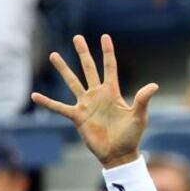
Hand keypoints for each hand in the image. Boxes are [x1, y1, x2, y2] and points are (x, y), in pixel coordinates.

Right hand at [31, 35, 158, 167]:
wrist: (118, 154)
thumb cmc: (131, 136)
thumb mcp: (139, 116)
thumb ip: (143, 100)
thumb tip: (154, 85)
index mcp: (112, 92)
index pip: (109, 67)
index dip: (107, 52)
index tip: (104, 37)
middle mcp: (98, 95)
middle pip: (89, 69)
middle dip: (83, 53)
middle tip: (77, 37)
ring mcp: (86, 105)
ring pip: (72, 82)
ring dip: (63, 69)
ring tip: (53, 55)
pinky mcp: (77, 117)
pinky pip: (59, 107)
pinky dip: (47, 102)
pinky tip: (35, 95)